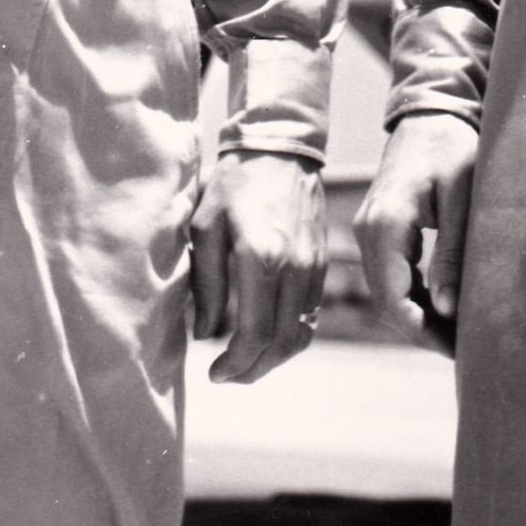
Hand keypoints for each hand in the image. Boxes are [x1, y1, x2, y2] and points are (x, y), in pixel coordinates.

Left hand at [191, 150, 329, 382]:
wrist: (280, 151)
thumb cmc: (234, 185)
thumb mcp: (206, 228)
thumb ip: (205, 284)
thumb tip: (204, 333)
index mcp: (261, 260)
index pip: (254, 335)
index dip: (234, 364)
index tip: (213, 372)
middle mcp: (294, 269)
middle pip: (281, 344)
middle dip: (253, 370)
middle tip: (227, 375)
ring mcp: (312, 268)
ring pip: (301, 335)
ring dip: (274, 359)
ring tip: (246, 362)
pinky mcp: (321, 265)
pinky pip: (310, 316)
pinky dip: (290, 336)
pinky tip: (266, 335)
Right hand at [353, 113, 478, 352]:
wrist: (429, 114)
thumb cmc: (452, 149)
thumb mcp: (461, 199)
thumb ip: (451, 253)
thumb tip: (448, 309)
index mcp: (386, 224)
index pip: (393, 298)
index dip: (421, 331)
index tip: (456, 349)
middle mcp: (369, 231)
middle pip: (386, 301)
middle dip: (422, 329)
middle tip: (464, 348)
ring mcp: (370, 230)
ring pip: (386, 291)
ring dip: (417, 315)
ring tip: (458, 333)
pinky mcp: (379, 229)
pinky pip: (390, 274)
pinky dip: (412, 295)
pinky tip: (443, 306)